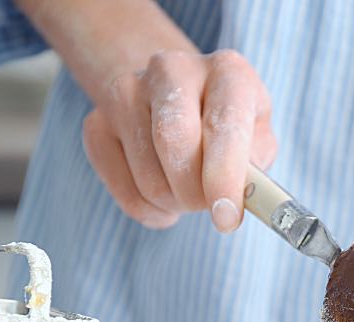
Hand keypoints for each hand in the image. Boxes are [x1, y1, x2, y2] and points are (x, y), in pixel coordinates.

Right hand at [83, 48, 276, 229]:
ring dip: (175, 204)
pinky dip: (150, 212)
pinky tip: (164, 198)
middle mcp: (173, 70)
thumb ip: (254, 170)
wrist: (176, 97)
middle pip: (174, 145)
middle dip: (195, 194)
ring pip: (149, 179)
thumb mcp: (256, 139)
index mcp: (226, 71)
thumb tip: (236, 200)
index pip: (222, 125)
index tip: (227, 218)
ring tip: (188, 192)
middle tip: (208, 206)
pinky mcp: (97, 123)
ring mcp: (127, 92)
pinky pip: (124, 192)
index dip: (225, 178)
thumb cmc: (226, 125)